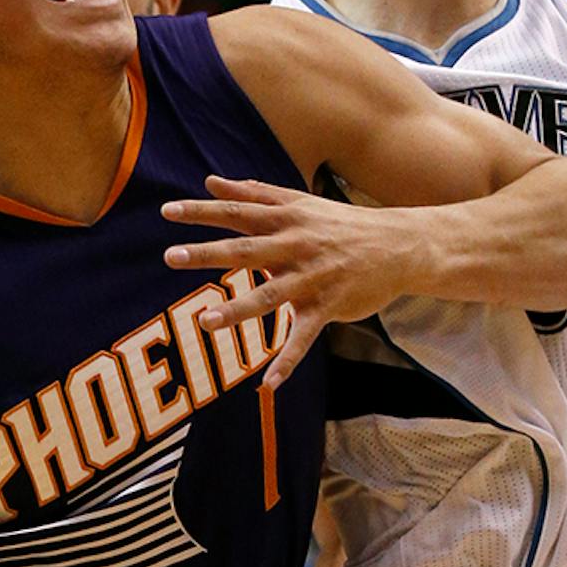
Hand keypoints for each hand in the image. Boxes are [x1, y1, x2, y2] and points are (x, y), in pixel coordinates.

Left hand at [162, 176, 410, 386]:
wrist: (400, 245)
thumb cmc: (341, 224)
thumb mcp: (299, 202)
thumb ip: (254, 193)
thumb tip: (210, 182)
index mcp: (285, 220)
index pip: (237, 213)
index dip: (202, 212)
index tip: (167, 211)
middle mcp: (295, 246)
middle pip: (245, 250)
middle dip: (207, 254)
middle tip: (171, 256)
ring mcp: (311, 278)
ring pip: (269, 296)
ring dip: (237, 311)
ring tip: (204, 323)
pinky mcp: (328, 307)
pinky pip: (304, 337)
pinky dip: (287, 362)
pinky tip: (268, 385)